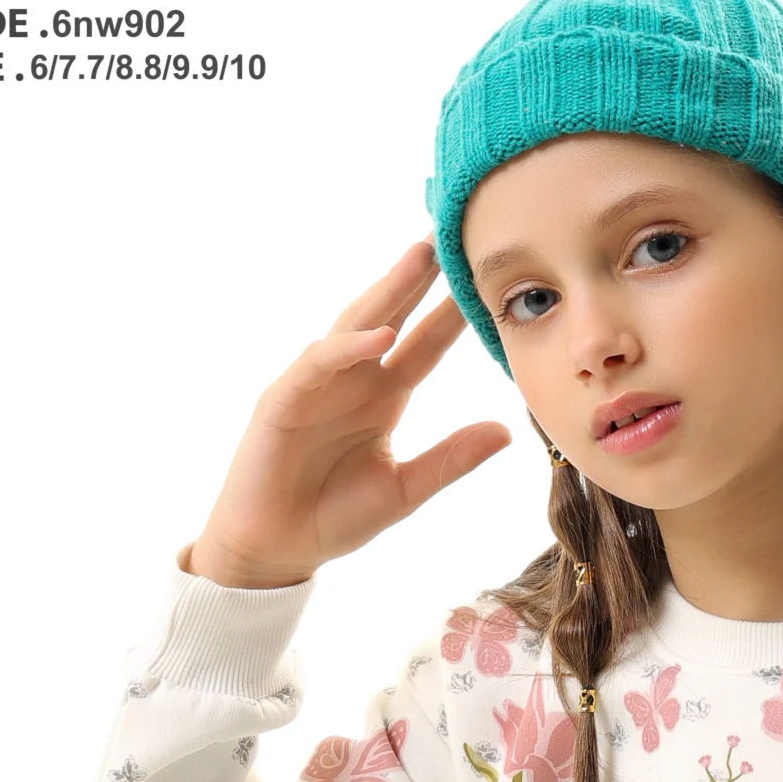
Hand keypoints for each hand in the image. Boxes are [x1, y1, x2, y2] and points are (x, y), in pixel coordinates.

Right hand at [187, 241, 511, 588]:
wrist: (276, 549)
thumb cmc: (334, 518)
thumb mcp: (406, 489)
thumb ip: (451, 459)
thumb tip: (506, 431)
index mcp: (383, 397)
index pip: (426, 344)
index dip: (453, 313)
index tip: (487, 281)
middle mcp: (353, 380)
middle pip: (393, 316)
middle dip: (420, 276)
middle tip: (452, 233)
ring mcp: (317, 384)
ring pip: (356, 325)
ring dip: (388, 290)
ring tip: (421, 257)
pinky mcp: (284, 399)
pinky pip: (319, 363)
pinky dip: (349, 347)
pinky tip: (382, 333)